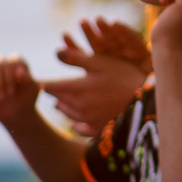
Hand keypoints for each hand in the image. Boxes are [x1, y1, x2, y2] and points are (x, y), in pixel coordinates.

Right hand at [0, 56, 42, 129]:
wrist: (17, 111)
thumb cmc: (27, 99)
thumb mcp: (32, 91)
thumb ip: (29, 80)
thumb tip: (20, 71)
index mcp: (18, 62)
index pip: (11, 61)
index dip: (9, 76)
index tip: (12, 92)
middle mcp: (3, 63)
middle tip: (3, 97)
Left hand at [44, 18, 149, 134]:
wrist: (145, 101)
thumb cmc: (123, 77)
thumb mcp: (101, 62)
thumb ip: (76, 58)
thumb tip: (55, 52)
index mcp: (77, 89)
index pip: (51, 87)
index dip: (43, 83)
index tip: (35, 81)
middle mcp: (79, 106)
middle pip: (58, 100)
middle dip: (52, 94)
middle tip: (47, 89)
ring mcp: (88, 120)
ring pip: (67, 113)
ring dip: (62, 106)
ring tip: (58, 102)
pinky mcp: (98, 129)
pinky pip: (80, 128)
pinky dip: (75, 123)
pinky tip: (75, 121)